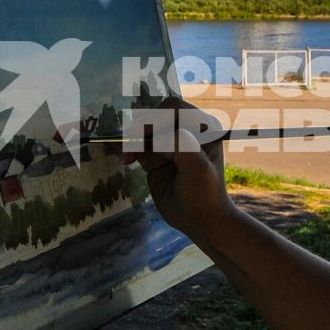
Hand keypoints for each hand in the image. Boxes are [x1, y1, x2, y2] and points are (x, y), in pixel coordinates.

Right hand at [125, 93, 231, 237]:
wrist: (200, 220)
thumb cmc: (205, 194)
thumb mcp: (198, 168)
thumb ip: (182, 146)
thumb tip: (159, 137)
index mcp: (203, 127)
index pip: (174, 108)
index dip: (156, 117)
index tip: (145, 136)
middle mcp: (185, 130)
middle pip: (155, 116)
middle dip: (141, 128)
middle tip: (130, 145)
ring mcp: (169, 143)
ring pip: (143, 130)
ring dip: (131, 139)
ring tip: (126, 156)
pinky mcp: (155, 156)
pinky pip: (137, 145)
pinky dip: (128, 149)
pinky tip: (125, 160)